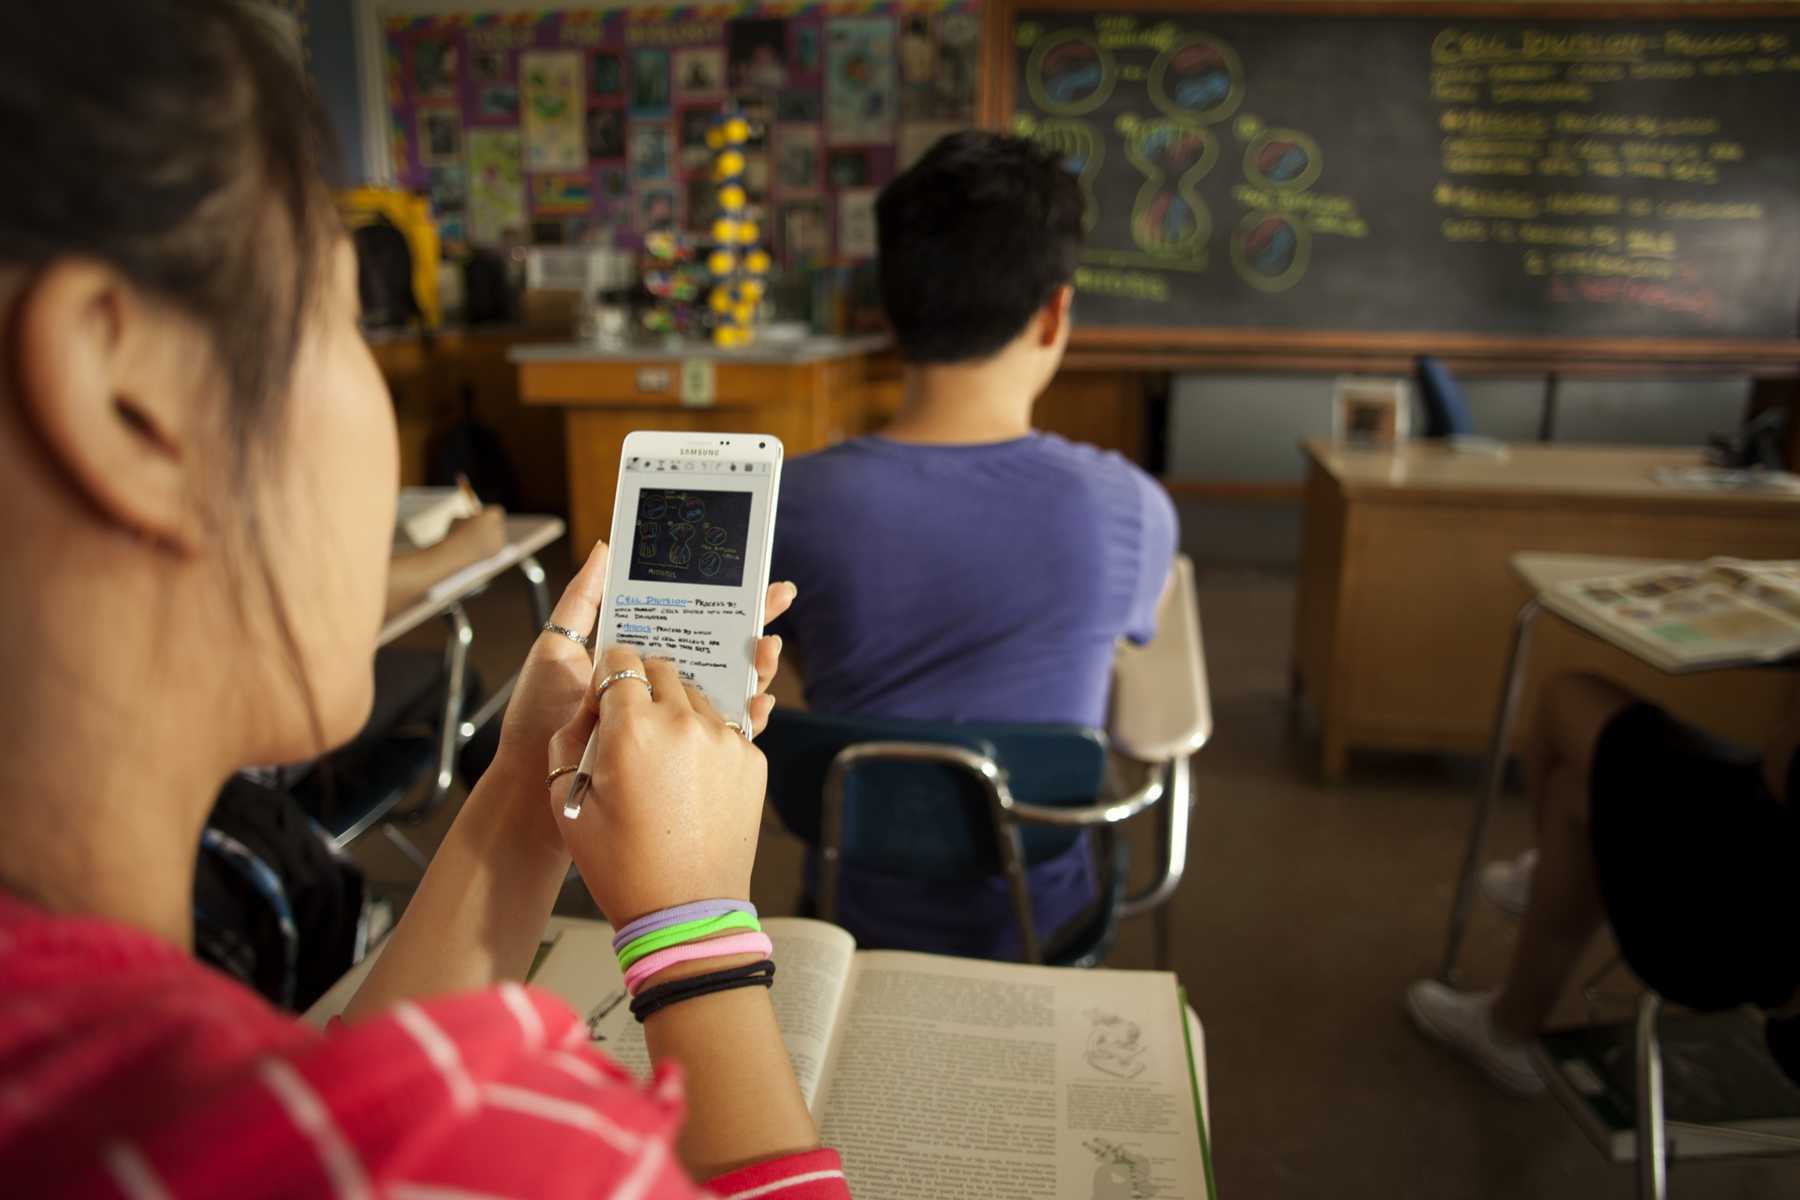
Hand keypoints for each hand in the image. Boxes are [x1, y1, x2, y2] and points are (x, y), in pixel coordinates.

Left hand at [489, 533, 792, 810]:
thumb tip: (607, 548)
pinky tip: (760, 701)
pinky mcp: (677, 752)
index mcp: (634, 653)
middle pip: (716, 646)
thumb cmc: (537, 715)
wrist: (530, 784)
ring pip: (726, 685)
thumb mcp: (556, 649)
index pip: (684, 618)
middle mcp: (658, 683)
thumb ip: (582, 601)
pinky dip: (747, 715)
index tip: (744, 575)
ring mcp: (670, 718)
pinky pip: (720, 730)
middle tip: (780, 595)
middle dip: (751, 620)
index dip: (716, 597)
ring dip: (754, 665)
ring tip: (767, 645)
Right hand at [550, 645, 772, 924]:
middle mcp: (684, 722)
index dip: (609, 673)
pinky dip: (706, 739)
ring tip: (663, 757)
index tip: (608, 694)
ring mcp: (724, 739)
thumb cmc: (620, 863)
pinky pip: (724, 728)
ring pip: (696, 696)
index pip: (621, 660)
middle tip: (633, 724)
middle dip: (643, 686)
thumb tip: (591, 706)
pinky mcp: (752, 758)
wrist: (684, 909)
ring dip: (677, 711)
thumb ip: (571, 737)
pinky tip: (691, 778)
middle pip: (662, 670)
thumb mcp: (567, 800)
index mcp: (633, 728)